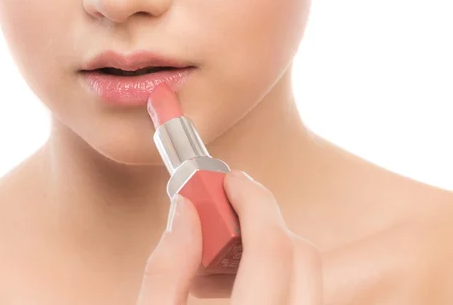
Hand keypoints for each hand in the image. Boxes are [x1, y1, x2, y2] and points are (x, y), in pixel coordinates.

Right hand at [136, 170, 322, 302]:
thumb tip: (186, 208)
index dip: (251, 200)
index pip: (272, 248)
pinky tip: (232, 285)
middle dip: (262, 217)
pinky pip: (302, 294)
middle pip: (301, 254)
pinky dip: (275, 274)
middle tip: (222, 208)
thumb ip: (165, 269)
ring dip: (268, 247)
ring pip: (307, 274)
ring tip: (218, 256)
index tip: (228, 179)